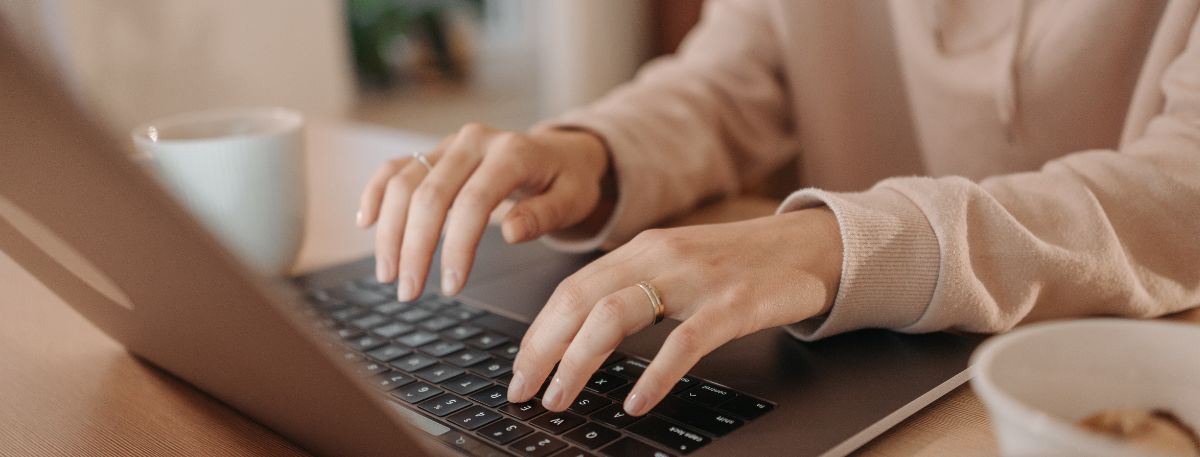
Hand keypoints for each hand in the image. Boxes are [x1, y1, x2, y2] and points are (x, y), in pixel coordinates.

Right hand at [357, 124, 609, 299]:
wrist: (560, 153)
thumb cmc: (567, 181)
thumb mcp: (573, 200)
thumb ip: (544, 215)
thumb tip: (511, 231)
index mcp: (512, 152)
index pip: (474, 202)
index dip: (457, 247)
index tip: (451, 286)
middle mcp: (474, 141)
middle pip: (430, 194)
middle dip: (414, 247)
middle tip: (408, 291)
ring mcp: (449, 144)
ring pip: (404, 182)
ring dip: (390, 231)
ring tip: (388, 274)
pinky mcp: (434, 152)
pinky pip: (395, 168)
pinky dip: (376, 193)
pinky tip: (366, 223)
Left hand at [507, 208, 843, 415]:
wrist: (811, 246)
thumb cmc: (740, 264)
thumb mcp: (678, 266)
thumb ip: (635, 290)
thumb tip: (581, 338)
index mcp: (642, 249)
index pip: (571, 289)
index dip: (538, 332)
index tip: (519, 369)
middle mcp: (661, 257)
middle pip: (580, 300)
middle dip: (542, 349)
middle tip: (523, 391)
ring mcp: (697, 279)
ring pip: (617, 314)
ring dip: (579, 361)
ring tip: (561, 398)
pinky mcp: (734, 303)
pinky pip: (685, 342)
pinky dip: (654, 375)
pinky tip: (637, 402)